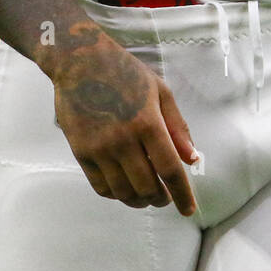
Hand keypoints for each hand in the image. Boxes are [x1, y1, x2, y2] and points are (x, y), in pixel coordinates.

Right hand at [52, 25, 198, 215]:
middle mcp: (123, 139)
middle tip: (165, 197)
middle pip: (147, 187)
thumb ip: (177, 126)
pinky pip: (101, 187)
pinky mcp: (81, 152)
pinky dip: (117, 195)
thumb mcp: (159, 90)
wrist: (79, 61)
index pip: (169, 169)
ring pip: (124, 192)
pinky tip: (124, 188)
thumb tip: (191, 159)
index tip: (188, 209)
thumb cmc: (125, 71)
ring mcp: (99, 148)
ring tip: (146, 196)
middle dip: (160, 199)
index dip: (182, 194)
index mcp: (147, 122)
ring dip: (140, 200)